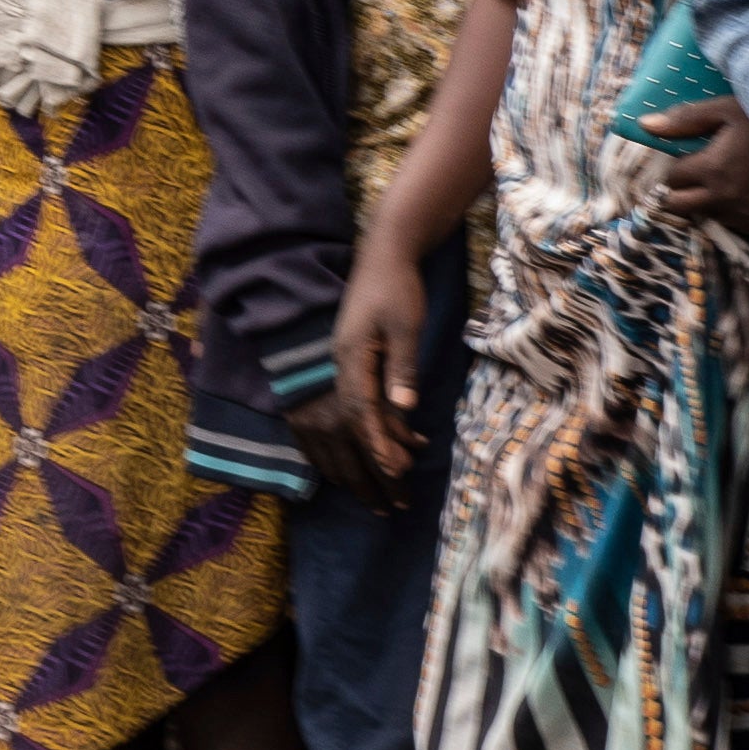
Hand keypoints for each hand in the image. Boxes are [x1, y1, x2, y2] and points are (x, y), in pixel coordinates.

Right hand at [301, 244, 423, 504]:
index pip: (362, 409)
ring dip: (370, 449)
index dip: (378, 442)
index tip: (394, 472)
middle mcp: (342, 363)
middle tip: (394, 495)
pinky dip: (370, 428)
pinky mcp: (353, 359)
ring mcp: (344, 361)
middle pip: (353, 421)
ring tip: (390, 481)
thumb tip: (403, 407)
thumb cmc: (398, 287)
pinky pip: (355, 403)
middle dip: (373, 458)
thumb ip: (403, 365)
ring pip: (351, 416)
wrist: (385, 254)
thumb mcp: (406, 325)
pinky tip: (387, 441)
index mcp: (352, 356)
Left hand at [636, 93, 748, 235]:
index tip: (686, 159)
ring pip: (706, 215)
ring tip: (721, 181)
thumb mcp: (728, 110)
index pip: (670, 179)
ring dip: (705, 202)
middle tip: (690, 177)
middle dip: (676, 192)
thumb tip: (645, 125)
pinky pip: (733, 224)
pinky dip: (731, 211)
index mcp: (712, 169)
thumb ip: (685, 118)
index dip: (675, 168)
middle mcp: (724, 198)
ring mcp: (744, 215)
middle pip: (678, 206)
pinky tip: (743, 192)